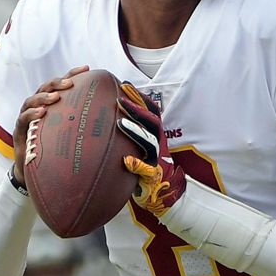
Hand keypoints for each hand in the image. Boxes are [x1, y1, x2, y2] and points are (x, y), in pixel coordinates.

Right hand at [13, 66, 89, 182]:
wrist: (35, 170)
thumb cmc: (55, 150)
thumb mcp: (72, 135)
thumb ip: (85, 125)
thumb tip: (114, 121)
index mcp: (52, 104)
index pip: (62, 85)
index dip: (73, 74)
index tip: (87, 68)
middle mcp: (38, 107)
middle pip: (46, 88)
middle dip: (57, 83)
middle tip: (70, 84)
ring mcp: (27, 117)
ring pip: (32, 100)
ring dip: (44, 97)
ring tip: (55, 97)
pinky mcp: (19, 129)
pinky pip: (24, 118)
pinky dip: (32, 113)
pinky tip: (42, 113)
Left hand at [117, 82, 185, 215]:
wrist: (162, 190)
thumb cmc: (145, 163)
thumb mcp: (140, 143)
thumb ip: (132, 129)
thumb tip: (113, 109)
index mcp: (154, 133)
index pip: (151, 111)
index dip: (140, 97)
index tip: (125, 84)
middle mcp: (157, 143)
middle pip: (152, 122)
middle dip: (137, 109)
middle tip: (119, 99)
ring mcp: (155, 158)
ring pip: (149, 142)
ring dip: (135, 132)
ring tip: (120, 123)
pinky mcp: (151, 175)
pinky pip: (145, 169)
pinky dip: (136, 164)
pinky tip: (126, 161)